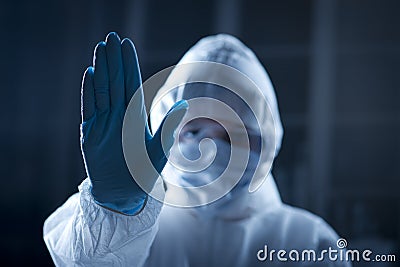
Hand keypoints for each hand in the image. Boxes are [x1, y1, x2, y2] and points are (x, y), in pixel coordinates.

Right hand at [80, 32, 186, 214]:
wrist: (124, 193)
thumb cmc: (144, 172)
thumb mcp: (159, 150)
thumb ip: (168, 127)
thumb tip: (183, 105)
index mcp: (136, 116)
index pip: (132, 84)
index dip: (129, 64)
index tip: (125, 45)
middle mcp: (119, 115)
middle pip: (116, 82)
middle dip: (113, 60)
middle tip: (110, 38)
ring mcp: (104, 122)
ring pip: (102, 90)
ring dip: (101, 70)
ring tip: (100, 50)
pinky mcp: (90, 132)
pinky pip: (89, 108)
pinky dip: (89, 92)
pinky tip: (91, 74)